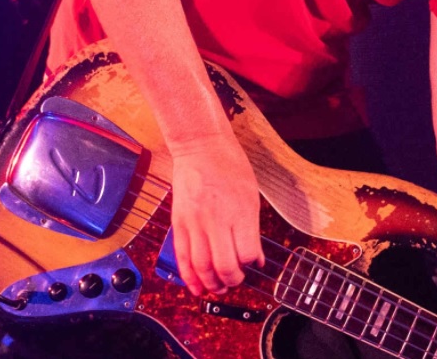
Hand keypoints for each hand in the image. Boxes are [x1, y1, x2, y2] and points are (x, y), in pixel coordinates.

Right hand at [169, 135, 264, 296]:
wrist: (201, 147)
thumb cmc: (230, 166)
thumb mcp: (251, 195)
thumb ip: (253, 228)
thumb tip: (256, 257)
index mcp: (240, 211)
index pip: (247, 253)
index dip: (252, 265)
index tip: (253, 264)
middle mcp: (217, 219)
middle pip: (224, 265)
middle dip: (232, 281)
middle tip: (236, 281)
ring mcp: (195, 222)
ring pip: (201, 266)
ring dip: (210, 283)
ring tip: (218, 288)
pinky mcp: (180, 222)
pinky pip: (182, 256)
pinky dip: (189, 276)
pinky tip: (196, 286)